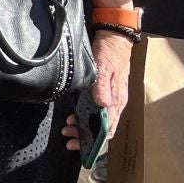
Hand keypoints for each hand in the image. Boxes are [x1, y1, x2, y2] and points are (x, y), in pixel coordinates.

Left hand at [63, 32, 134, 149]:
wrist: (114, 39)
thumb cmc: (110, 53)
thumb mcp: (104, 67)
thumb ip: (102, 86)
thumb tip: (102, 104)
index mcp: (117, 100)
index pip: (108, 127)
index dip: (94, 139)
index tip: (79, 144)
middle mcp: (114, 102)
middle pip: (101, 128)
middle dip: (84, 136)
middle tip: (68, 137)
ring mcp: (109, 98)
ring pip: (96, 121)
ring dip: (82, 127)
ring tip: (67, 128)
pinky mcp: (102, 93)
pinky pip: (94, 111)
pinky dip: (83, 117)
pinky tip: (73, 117)